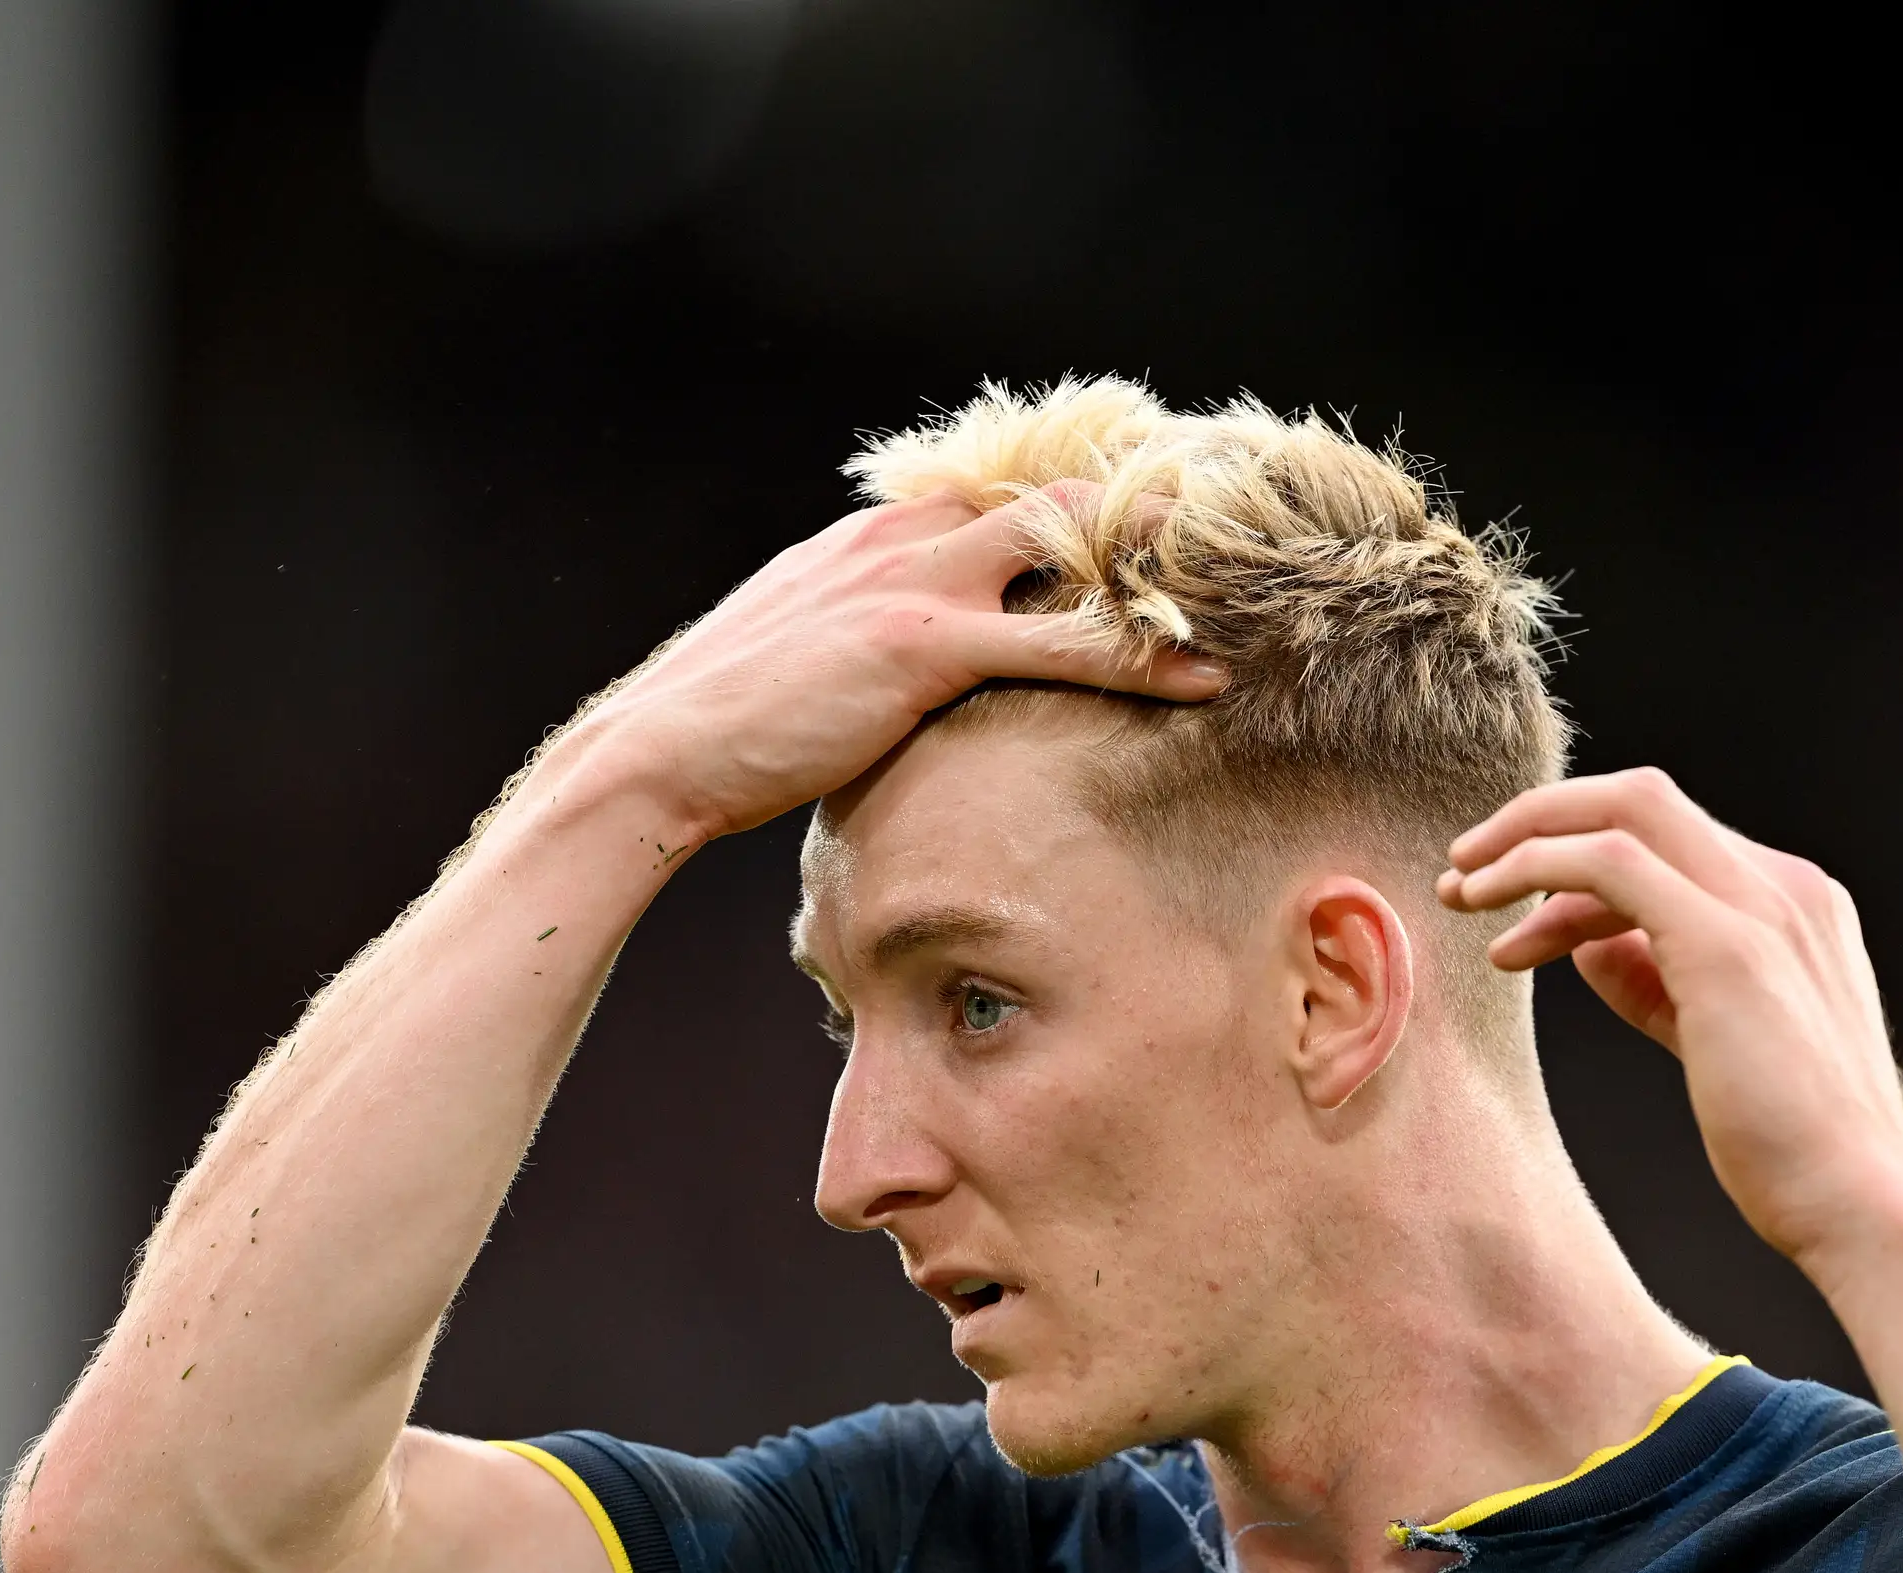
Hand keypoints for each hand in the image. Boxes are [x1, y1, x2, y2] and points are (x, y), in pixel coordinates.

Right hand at [544, 488, 1223, 848]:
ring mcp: (916, 582)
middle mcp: (903, 535)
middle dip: (1145, 512)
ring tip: (1243, 593)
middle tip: (1230, 540)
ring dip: (1160, 569)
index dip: (1088, 504)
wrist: (660, 754)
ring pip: (1071, 547)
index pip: (1005, 489)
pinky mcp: (926, 645)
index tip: (1159, 525)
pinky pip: (1061, 640)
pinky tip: (1203, 678)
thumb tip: (905, 676)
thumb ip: (866, 639)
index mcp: (876, 533)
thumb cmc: (728, 726)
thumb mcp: (805, 656)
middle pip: (1054, 492)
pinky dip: (1141, 655)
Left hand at [1437, 769, 1902, 1275]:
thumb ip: (1657, 982)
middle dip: (1541, 819)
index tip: (1511, 914)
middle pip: (1642, 797)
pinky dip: (1538, 869)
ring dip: (1525, 841)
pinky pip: (1609, 863)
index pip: (1670, 842)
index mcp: (1794, 904)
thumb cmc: (1792, 1146)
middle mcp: (1784, 886)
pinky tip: (1497, 923)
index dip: (1578, 863)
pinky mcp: (1726, 944)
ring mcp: (1762, 906)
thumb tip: (1587, 947)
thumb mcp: (1716, 1040)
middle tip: (1463, 868)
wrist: (1860, 1202)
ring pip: (1622, 810)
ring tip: (1460, 894)